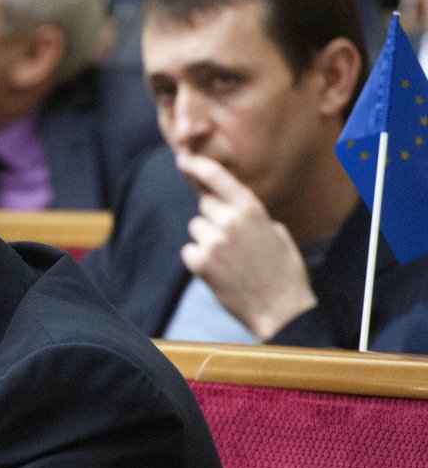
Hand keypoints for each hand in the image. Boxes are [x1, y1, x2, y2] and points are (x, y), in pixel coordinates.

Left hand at [175, 152, 316, 340]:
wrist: (281, 309)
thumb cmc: (283, 270)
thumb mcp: (275, 231)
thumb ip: (250, 215)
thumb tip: (228, 205)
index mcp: (252, 209)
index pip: (218, 178)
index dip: (198, 165)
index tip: (184, 158)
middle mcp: (230, 220)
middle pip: (205, 205)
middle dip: (215, 217)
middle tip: (233, 240)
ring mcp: (212, 241)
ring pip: (196, 228)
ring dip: (207, 239)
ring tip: (230, 258)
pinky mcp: (200, 262)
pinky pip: (190, 250)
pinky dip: (200, 259)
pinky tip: (221, 271)